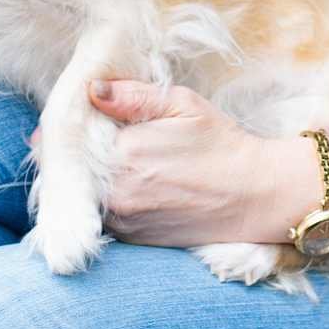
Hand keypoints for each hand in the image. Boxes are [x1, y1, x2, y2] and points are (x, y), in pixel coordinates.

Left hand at [86, 79, 323, 247]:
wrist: (254, 195)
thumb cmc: (221, 144)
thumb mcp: (182, 104)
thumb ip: (132, 95)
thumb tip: (91, 90)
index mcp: (125, 151)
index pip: (75, 135)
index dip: (76, 125)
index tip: (87, 117)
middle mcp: (116, 191)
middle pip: (74, 167)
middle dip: (79, 152)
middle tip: (101, 137)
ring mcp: (123, 220)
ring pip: (84, 193)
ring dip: (89, 178)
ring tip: (118, 161)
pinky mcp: (132, 239)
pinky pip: (101, 215)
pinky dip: (105, 200)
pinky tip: (129, 185)